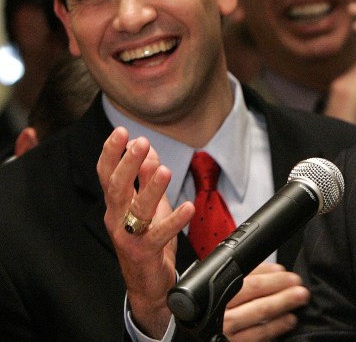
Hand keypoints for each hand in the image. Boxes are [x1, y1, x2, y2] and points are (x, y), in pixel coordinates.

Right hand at [97, 127, 194, 337]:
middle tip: (140, 143)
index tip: (120, 131)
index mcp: (116, 205)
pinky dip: (174, 221)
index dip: (111, 153)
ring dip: (151, 189)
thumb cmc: (148, 241)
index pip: (107, 175)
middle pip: (116, 188)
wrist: (149, 285)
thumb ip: (146, 179)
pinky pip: (160, 236)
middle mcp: (117, 219)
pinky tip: (188, 208)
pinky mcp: (145, 253)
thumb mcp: (149, 205)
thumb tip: (149, 151)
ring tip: (165, 170)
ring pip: (137, 210)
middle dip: (127, 164)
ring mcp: (128, 238)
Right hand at [223, 262, 309, 340]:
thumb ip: (246, 278)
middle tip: (298, 285)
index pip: (248, 281)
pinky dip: (276, 327)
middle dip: (280, 288)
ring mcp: (228, 332)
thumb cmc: (218, 310)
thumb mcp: (225, 290)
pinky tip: (288, 320)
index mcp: (219, 295)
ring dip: (282, 305)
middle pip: (254, 296)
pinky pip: (257, 336)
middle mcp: (222, 314)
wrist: (200, 339)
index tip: (284, 271)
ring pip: (258, 316)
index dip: (268, 275)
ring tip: (299, 300)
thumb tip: (275, 269)